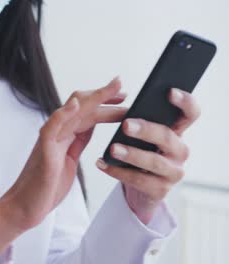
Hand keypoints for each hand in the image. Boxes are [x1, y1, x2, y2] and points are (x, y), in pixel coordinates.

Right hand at [0, 78, 127, 262]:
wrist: (26, 206)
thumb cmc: (46, 186)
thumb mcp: (70, 160)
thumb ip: (78, 141)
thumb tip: (92, 125)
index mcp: (65, 135)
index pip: (87, 112)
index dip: (105, 103)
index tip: (124, 98)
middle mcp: (57, 133)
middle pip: (81, 105)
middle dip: (103, 95)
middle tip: (123, 88)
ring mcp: (50, 139)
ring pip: (72, 111)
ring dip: (94, 98)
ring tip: (114, 89)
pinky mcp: (44, 150)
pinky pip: (51, 127)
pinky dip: (62, 114)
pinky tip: (75, 105)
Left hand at [96, 88, 200, 223]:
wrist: (140, 188)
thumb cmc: (140, 153)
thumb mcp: (143, 136)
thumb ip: (140, 119)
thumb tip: (121, 96)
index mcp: (176, 132)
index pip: (190, 114)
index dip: (185, 102)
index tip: (169, 92)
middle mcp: (179, 151)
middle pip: (168, 137)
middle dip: (146, 130)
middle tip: (126, 125)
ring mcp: (173, 172)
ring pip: (154, 162)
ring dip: (132, 154)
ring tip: (113, 149)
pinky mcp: (160, 190)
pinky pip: (139, 180)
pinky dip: (118, 172)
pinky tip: (103, 164)